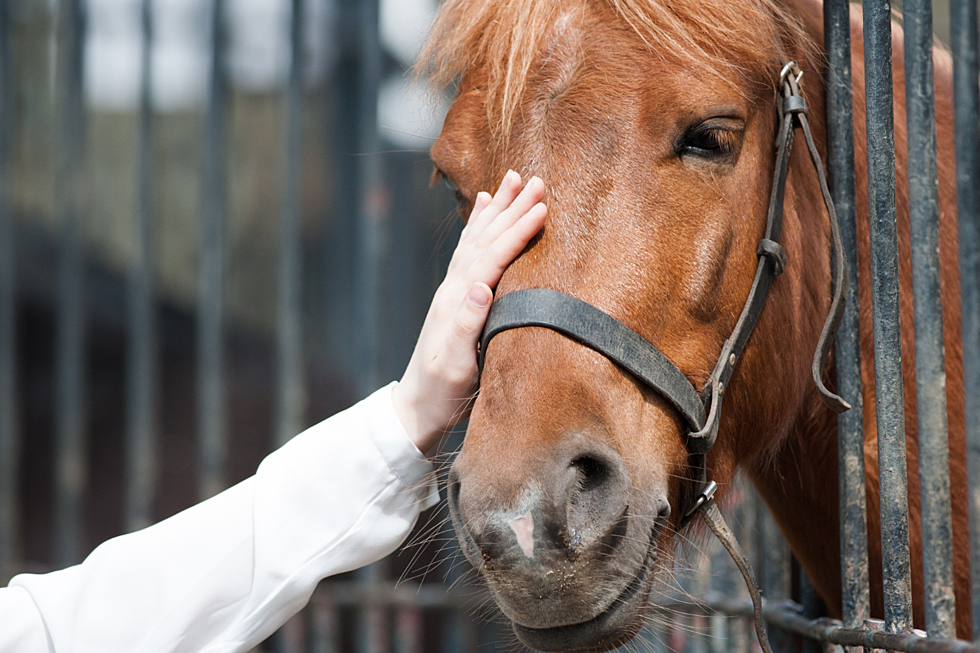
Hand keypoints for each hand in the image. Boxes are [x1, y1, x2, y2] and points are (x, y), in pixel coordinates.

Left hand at [392, 171, 546, 453]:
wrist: (416, 408)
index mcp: (457, 303)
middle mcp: (453, 289)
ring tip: (510, 179)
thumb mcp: (456, 366)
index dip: (517, 231)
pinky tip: (483, 207)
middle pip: (484, 238)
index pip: (492, 257)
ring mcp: (453, 291)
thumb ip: (467, 326)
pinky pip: (469, 250)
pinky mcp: (456, 297)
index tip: (542, 207)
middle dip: (510, 208)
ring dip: (496, 208)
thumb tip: (480, 287)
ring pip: (477, 238)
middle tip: (534, 178)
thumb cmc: (441, 392)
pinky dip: (479, 225)